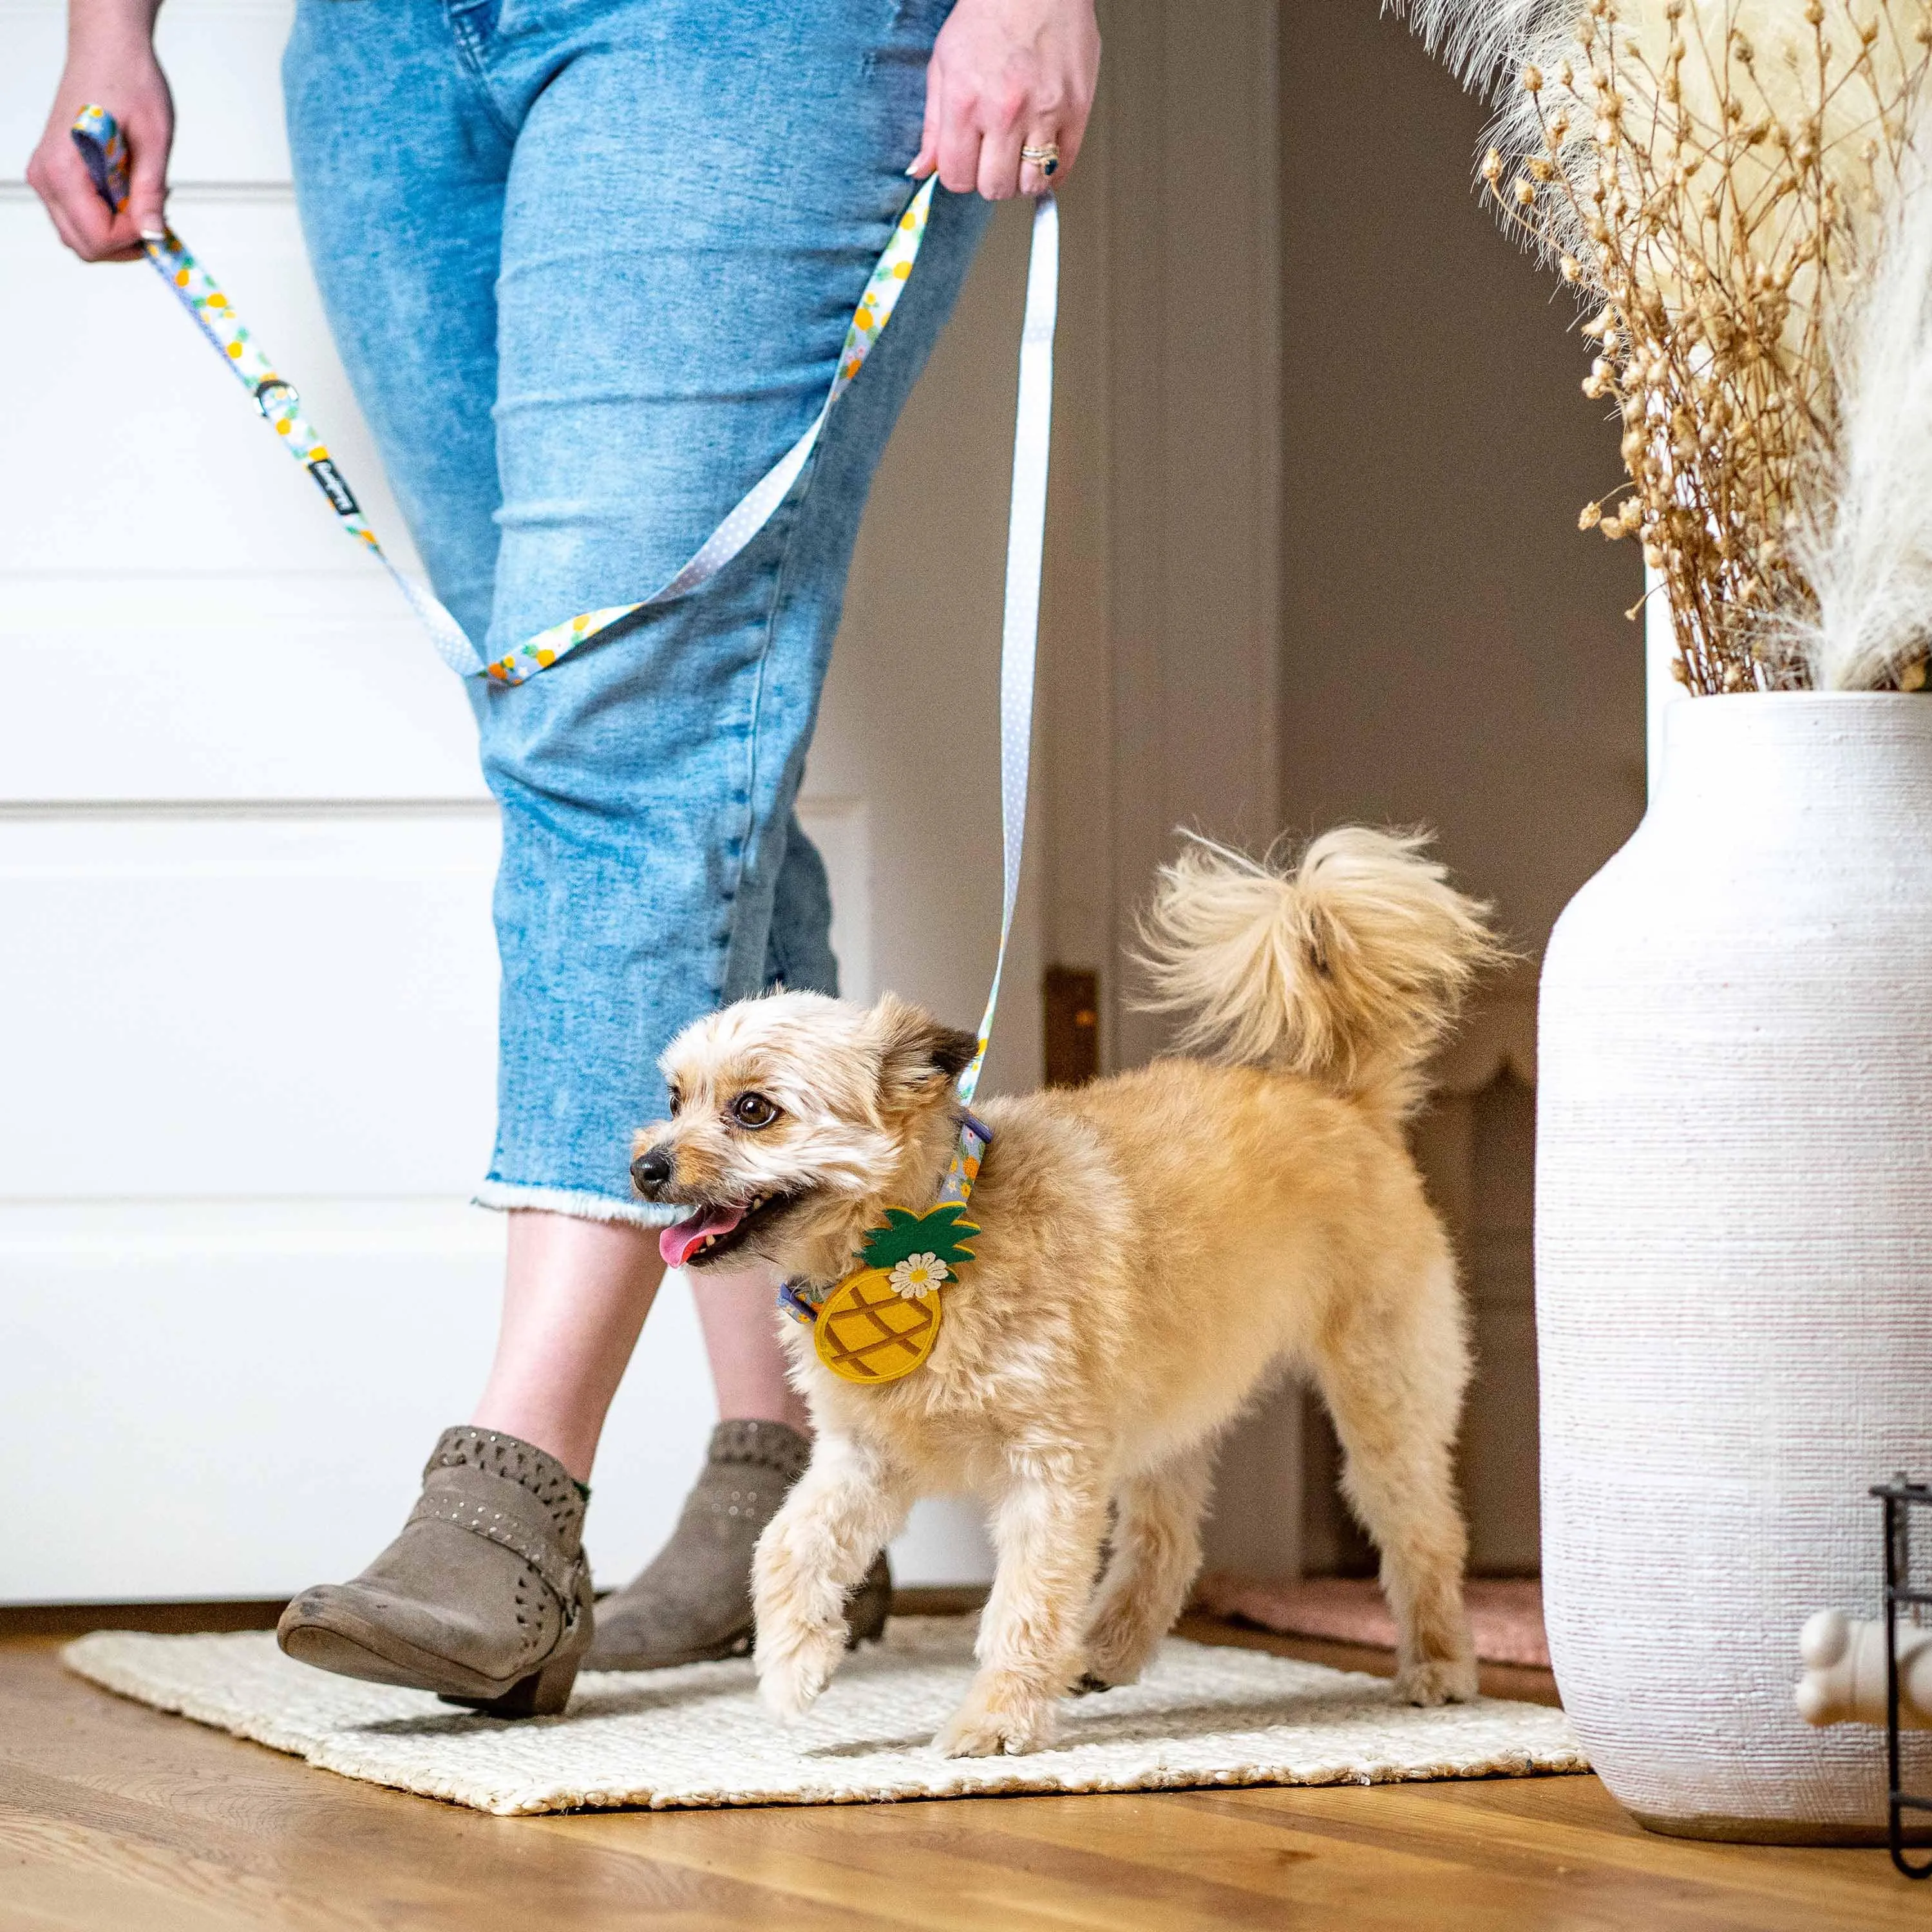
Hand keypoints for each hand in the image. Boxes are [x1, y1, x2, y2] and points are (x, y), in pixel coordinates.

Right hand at [26, 0, 172, 262]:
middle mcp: (45, 176)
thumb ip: (149, 192)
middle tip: (157, 216)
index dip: (134, 240)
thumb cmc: (129, 82)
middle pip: (84, 246)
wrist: (109, 50)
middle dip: (126, 243)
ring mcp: (46, 176)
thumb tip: (153, 235)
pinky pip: (81, 216)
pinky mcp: (56, 174)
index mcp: (62, 169)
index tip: (160, 220)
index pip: (97, 238)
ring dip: (119, 231)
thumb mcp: (153, 141)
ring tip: (144, 196)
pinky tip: (130, 191)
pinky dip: (110, 217)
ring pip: (82, 236)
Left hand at [911, 0, 1099, 201]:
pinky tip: (1041, 149)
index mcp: (965, 100)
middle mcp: (1005, 111)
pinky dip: (1050, 169)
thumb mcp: (943, 64)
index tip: (966, 162)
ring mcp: (1044, 113)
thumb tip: (922, 169)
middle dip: (990, 179)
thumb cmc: (989, 15)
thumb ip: (933, 124)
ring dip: (1021, 178)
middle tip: (992, 157)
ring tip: (1018, 153)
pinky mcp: (1076, 110)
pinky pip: (1063, 167)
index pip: (957, 177)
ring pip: (1030, 184)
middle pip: (994, 188)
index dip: (960, 175)